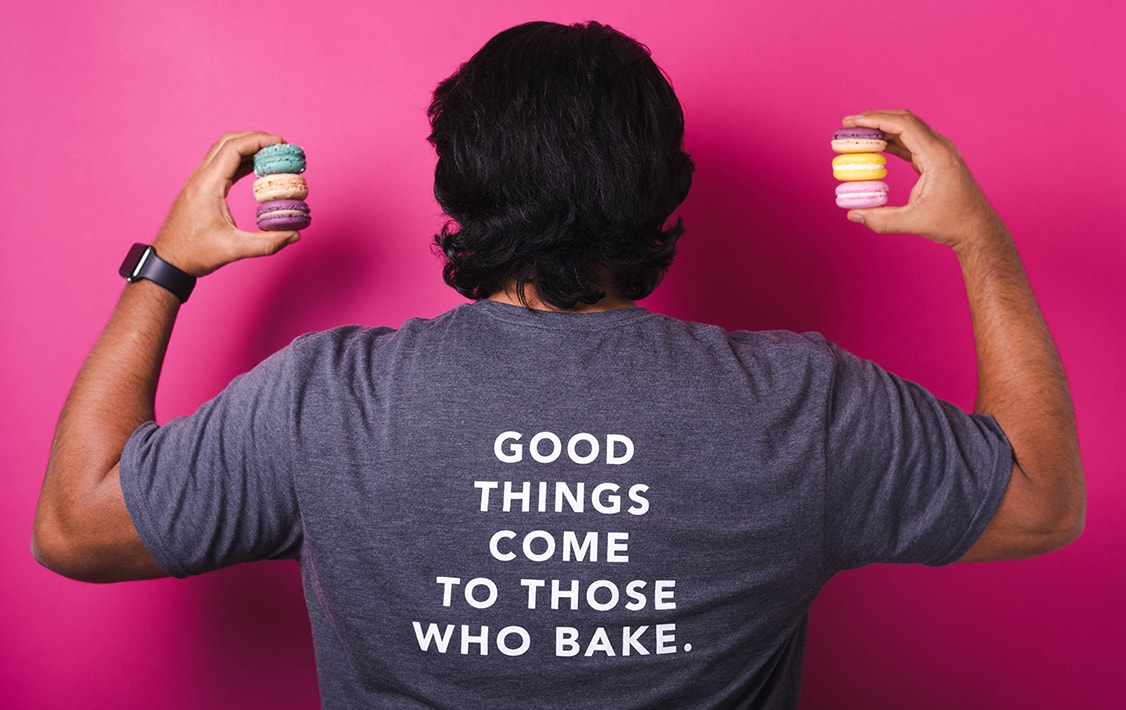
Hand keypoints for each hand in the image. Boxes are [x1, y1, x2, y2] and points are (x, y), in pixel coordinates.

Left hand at [151, 131, 300, 276]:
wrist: (168, 260)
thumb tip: (293, 235)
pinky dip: (241, 161)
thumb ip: (267, 243)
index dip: (260, 140)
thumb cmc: (194, 253)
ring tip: (273, 156)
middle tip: (281, 147)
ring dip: (248, 148)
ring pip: (224, 151)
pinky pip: (223, 165)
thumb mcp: (234, 249)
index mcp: (208, 185)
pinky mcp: (202, 188)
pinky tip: (257, 168)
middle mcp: (202, 177)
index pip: (234, 148)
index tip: (281, 143)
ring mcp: (199, 181)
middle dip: (256, 139)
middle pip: (229, 142)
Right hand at [841, 110, 1002, 248]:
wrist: (977, 227)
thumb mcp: (914, 222)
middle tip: (849, 125)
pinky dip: (891, 141)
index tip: (853, 122)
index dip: (876, 120)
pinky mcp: (935, 159)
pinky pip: (910, 142)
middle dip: (875, 119)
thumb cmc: (952, 222)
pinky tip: (874, 146)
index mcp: (937, 155)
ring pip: (907, 129)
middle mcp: (940, 147)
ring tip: (857, 134)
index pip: (904, 125)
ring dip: (882, 128)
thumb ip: (881, 220)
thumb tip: (853, 214)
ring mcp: (939, 151)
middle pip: (904, 120)